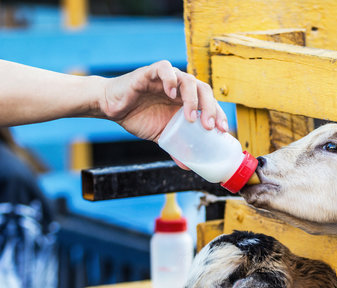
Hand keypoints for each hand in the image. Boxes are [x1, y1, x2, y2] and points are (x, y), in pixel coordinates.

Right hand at [98, 60, 227, 142]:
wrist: (112, 108)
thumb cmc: (139, 117)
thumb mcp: (162, 135)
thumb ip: (176, 147)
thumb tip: (188, 166)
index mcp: (187, 100)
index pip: (210, 102)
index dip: (219, 114)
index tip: (223, 130)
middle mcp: (180, 87)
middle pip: (204, 90)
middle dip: (210, 108)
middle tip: (208, 126)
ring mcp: (166, 79)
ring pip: (188, 79)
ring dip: (192, 99)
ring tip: (190, 117)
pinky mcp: (149, 73)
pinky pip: (164, 68)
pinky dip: (170, 79)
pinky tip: (171, 93)